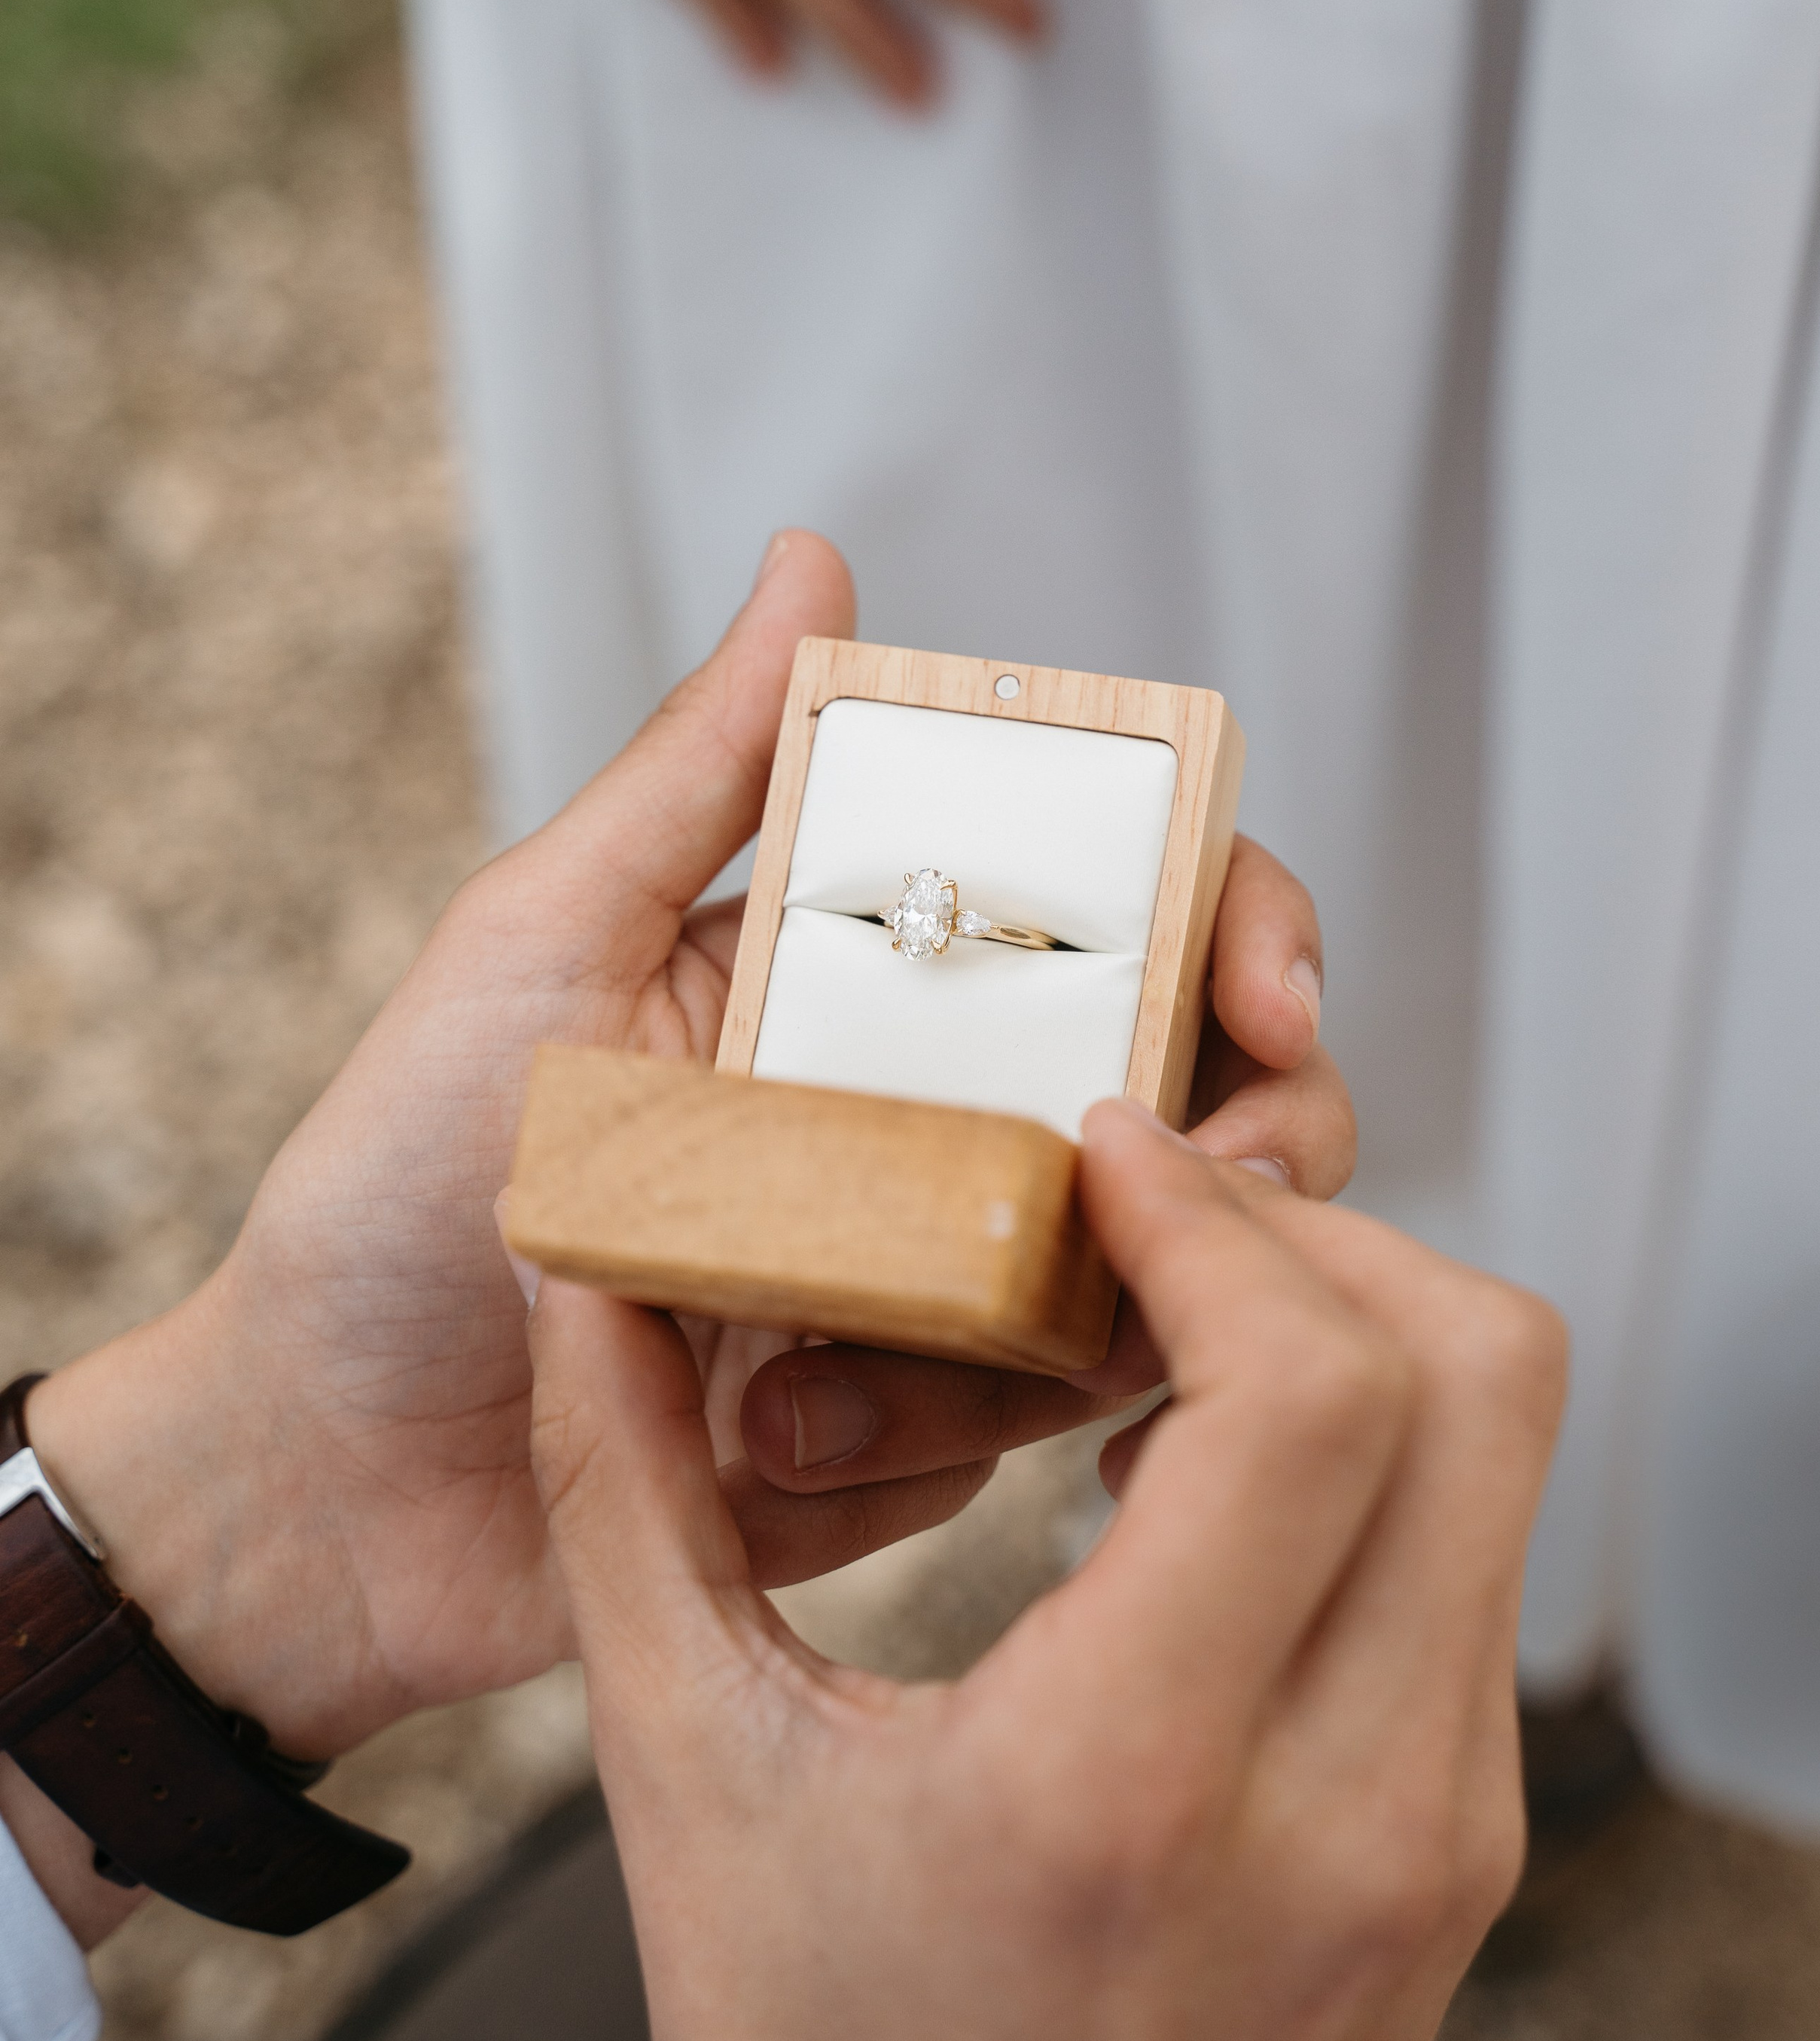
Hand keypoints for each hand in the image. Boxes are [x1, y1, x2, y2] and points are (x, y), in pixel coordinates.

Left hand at [12, 532, 1346, 1928]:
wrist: (326, 1477)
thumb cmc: (398, 1183)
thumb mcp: (548, 939)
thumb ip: (701, 768)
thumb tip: (815, 563)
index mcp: (871, 974)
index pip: (1125, 907)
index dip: (1243, 925)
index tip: (1272, 998)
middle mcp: (937, 1111)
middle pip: (1196, 1092)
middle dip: (1253, 1144)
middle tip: (1218, 1197)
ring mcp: (941, 1280)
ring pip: (1142, 1278)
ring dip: (1037, 1326)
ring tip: (825, 1366)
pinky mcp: (920, 1433)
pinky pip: (1021, 1431)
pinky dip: (922, 1439)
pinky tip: (771, 1444)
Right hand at [531, 1106, 1564, 2040]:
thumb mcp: (688, 1794)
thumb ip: (622, 1505)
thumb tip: (581, 1280)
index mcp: (1134, 1784)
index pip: (1310, 1392)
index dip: (1215, 1219)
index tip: (1101, 1155)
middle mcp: (1349, 1810)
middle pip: (1481, 1374)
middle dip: (1320, 1236)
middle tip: (1150, 1221)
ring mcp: (1439, 1838)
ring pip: (1505, 1452)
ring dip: (1352, 1332)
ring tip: (1164, 1335)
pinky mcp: (1461, 1850)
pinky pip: (1477, 1558)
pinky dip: (1371, 1454)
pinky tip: (1203, 1474)